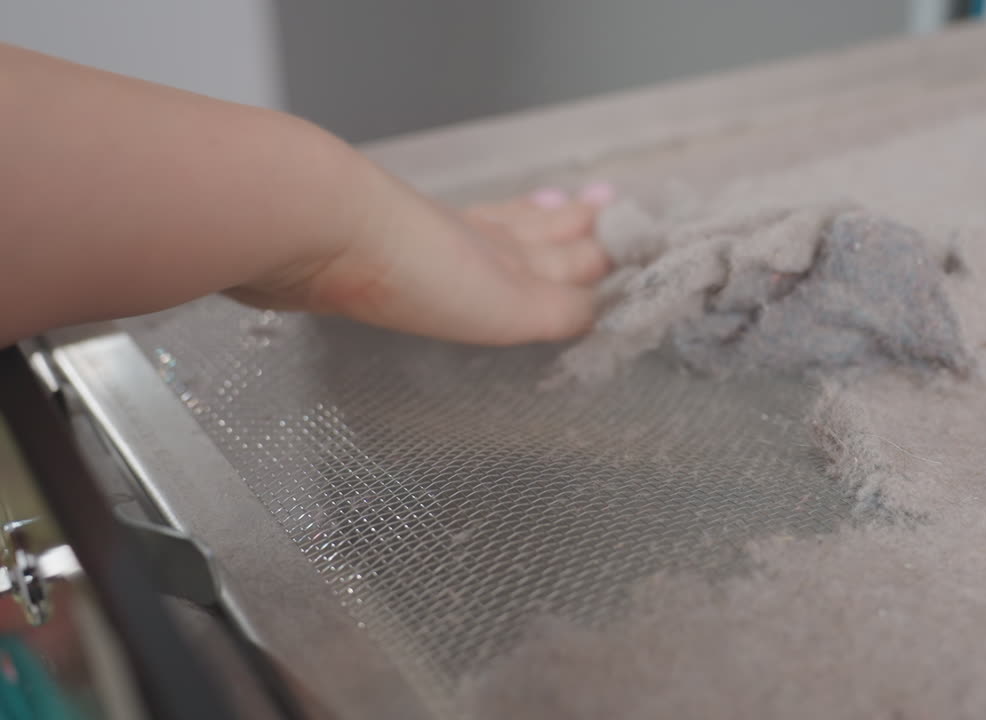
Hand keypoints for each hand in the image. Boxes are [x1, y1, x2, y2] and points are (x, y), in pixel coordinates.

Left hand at [226, 178, 613, 345]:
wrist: (321, 228)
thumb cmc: (420, 271)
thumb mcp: (511, 304)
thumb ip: (561, 310)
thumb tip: (603, 313)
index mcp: (515, 258)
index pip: (573, 252)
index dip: (604, 245)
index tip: (633, 234)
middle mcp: (480, 239)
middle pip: (538, 228)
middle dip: (574, 222)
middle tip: (601, 205)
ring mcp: (431, 236)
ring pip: (494, 224)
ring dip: (527, 217)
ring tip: (547, 204)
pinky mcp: (381, 245)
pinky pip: (446, 236)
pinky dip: (471, 228)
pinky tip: (459, 230)